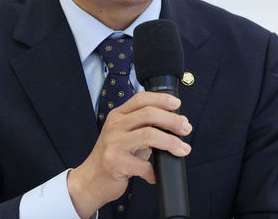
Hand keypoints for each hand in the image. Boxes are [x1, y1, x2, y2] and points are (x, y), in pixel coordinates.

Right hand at [66, 91, 191, 218]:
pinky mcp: (115, 162)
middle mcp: (114, 126)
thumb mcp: (126, 135)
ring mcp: (114, 143)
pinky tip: (155, 175)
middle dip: (173, 120)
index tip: (177, 104)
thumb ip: (145, 126)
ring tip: (182, 149)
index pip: (141, 99)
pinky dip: (154, 172)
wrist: (91, 180)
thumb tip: (176, 123)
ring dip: (171, 142)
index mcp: (118, 115)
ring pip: (149, 135)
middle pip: (149, 114)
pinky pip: (143, 165)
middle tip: (186, 128)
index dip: (161, 99)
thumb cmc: (113, 156)